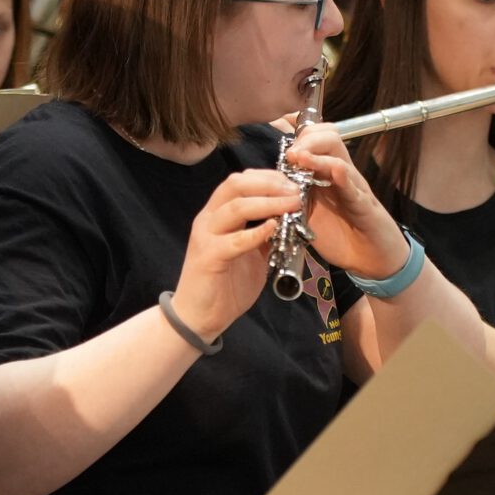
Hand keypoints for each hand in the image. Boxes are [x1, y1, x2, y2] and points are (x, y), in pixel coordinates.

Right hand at [170, 168, 305, 341]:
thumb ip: (265, 235)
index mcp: (218, 214)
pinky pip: (234, 241)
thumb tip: (291, 220)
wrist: (199, 317)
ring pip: (236, 208)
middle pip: (236, 185)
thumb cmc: (225, 284)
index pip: (240, 181)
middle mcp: (209, 219)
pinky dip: (255, 232)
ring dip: (268, 203)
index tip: (293, 182)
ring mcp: (206, 237)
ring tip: (292, 204)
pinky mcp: (209, 258)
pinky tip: (273, 228)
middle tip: (295, 191)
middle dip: (269, 184)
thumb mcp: (251, 253)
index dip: (268, 177)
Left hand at [285, 125, 408, 278]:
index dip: (297, 138)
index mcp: (325, 174)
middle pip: (329, 137)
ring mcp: (353, 188)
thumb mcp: (307, 215)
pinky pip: (353, 187)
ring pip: (339, 157)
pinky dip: (343, 177)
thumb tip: (262, 195)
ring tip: (301, 157)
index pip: (314, 138)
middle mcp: (340, 175)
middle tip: (291, 154)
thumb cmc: (339, 235)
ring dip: (318, 153)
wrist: (369, 258)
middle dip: (307, 139)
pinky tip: (335, 172)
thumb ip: (289, 201)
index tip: (282, 153)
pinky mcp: (364, 206)